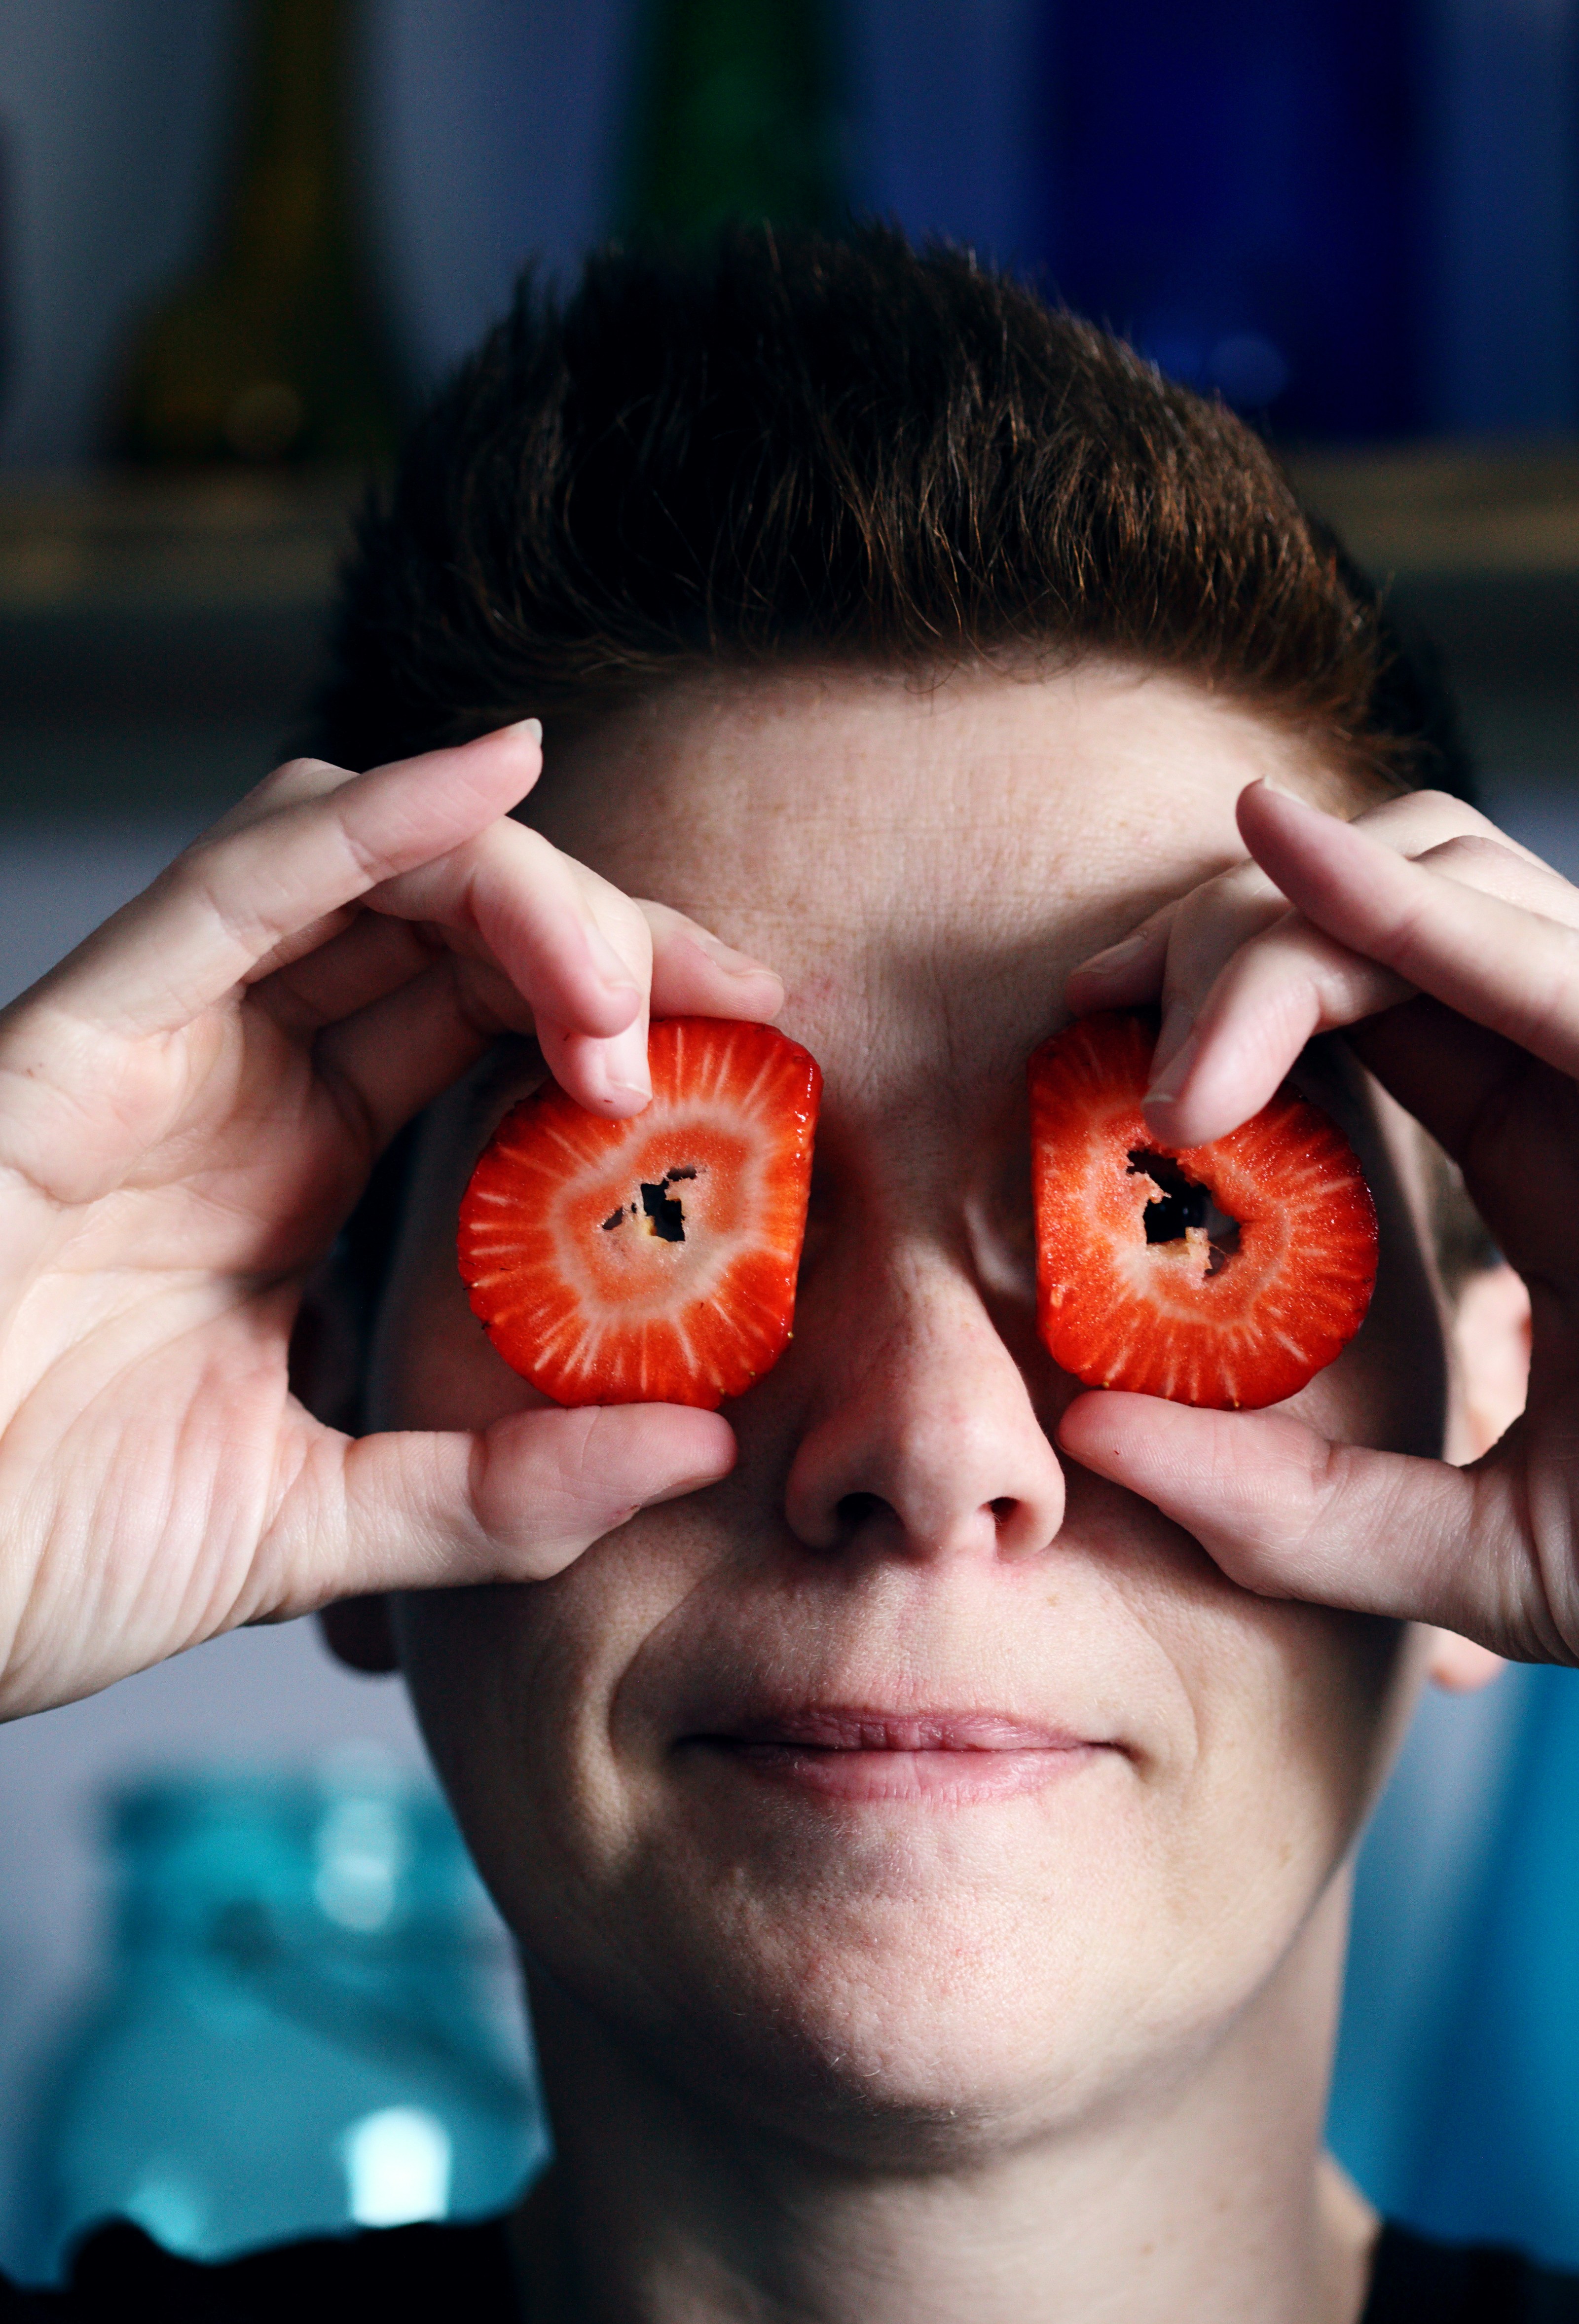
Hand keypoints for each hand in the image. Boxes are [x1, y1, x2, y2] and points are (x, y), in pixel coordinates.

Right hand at [0, 726, 783, 1718]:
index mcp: (300, 1165)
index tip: (761, 1047)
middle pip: (456, 924)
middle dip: (613, 935)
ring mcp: (163, 1043)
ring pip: (369, 867)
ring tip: (628, 985)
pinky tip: (495, 769)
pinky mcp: (79, 1034)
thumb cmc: (44, 1554)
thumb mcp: (318, 1528)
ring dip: (528, 885)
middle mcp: (243, 1078)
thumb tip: (699, 1449)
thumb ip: (499, 1494)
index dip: (632, 1006)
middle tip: (733, 1005)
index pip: (492, 1021)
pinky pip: (240, 882)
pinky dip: (376, 818)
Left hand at [1060, 779, 1578, 1737]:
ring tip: (1150, 1026)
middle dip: (1219, 935)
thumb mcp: (1501, 1557)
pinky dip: (1409, 912)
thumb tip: (1095, 1438)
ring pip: (1456, 889)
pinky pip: (1558, 967)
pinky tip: (1281, 866)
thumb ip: (1307, 1511)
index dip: (1210, 1005)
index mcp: (1563, 1168)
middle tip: (1081, 1010)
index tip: (1077, 1049)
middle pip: (1385, 923)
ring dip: (1279, 925)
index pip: (1363, 1019)